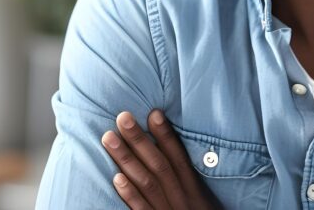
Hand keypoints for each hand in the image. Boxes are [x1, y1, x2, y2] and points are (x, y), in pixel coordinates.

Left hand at [101, 109, 218, 209]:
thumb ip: (190, 183)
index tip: (153, 113)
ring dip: (127, 159)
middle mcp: (183, 202)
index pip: (180, 159)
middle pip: (160, 166)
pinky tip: (116, 178)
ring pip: (148, 184)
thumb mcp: (204, 203)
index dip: (167, 136)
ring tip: (109, 138)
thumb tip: (171, 154)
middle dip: (140, 140)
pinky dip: (130, 195)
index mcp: (195, 193)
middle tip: (122, 116)